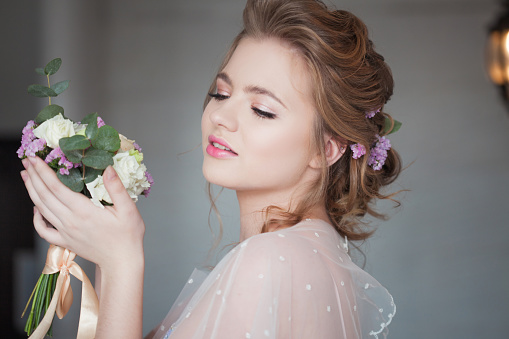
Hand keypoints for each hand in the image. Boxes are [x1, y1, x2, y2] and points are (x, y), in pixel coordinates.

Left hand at [20, 156, 144, 271]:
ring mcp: (65, 232)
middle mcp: (70, 221)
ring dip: (31, 191)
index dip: (43, 172)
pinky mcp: (65, 242)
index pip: (56, 187)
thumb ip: (117, 188)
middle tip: (26, 161)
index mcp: (84, 211)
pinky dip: (35, 218)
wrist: (122, 262)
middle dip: (33, 177)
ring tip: (26, 177)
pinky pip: (44, 230)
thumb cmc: (128, 235)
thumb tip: (108, 168)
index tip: (34, 158)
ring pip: (41, 209)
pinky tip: (36, 209)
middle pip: (44, 196)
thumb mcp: (129, 209)